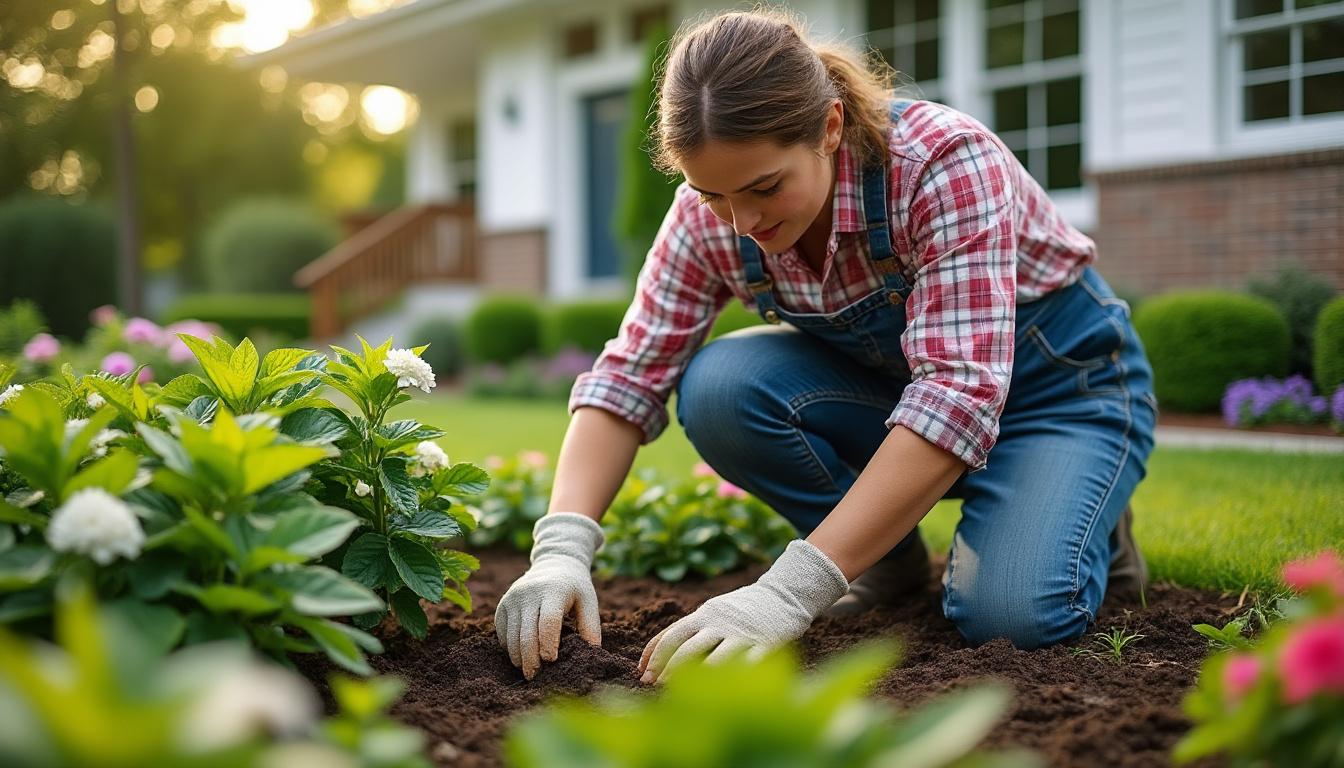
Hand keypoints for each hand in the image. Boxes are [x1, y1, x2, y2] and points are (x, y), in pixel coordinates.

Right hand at [495, 512, 604, 679]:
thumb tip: (592, 653)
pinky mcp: (502, 605)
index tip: (552, 661)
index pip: (548, 621)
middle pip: (526, 632)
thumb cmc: (575, 588)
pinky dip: (510, 648)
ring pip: (511, 636)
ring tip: (529, 671)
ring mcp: (512, 598)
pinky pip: (503, 633)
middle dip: (530, 658)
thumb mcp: (588, 601)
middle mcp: (529, 593)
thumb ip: (591, 626)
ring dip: (519, 657)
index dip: (548, 643)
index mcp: (553, 590)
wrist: (554, 563)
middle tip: (536, 677)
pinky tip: (521, 656)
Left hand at [637, 539, 849, 683]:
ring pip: (713, 660)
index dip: (654, 655)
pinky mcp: (765, 645)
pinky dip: (731, 681)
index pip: (671, 634)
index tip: (642, 672)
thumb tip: (656, 653)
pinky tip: (719, 696)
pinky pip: (746, 667)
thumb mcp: (712, 611)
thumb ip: (691, 629)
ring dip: (695, 681)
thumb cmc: (741, 608)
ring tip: (682, 696)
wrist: (784, 594)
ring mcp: (742, 635)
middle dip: (668, 670)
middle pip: (687, 649)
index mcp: (704, 615)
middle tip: (655, 687)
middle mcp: (719, 624)